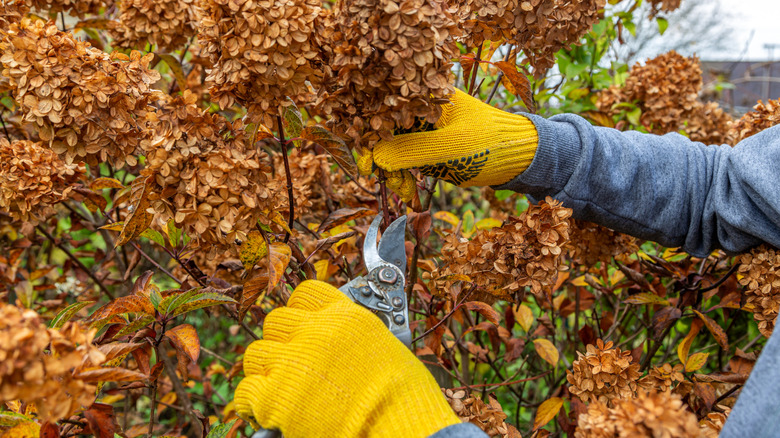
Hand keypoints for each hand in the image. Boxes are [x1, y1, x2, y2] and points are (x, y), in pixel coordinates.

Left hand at [234, 280, 459, 437]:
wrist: (397, 426)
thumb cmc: (402, 396)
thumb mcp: (384, 347)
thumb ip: (352, 336)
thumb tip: (338, 344)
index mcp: (343, 316)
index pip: (305, 294)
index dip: (300, 311)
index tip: (302, 326)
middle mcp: (314, 332)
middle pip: (276, 322)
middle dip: (282, 342)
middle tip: (292, 364)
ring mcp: (291, 363)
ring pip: (256, 354)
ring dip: (266, 370)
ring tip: (280, 388)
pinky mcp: (273, 396)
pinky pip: (246, 391)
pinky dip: (254, 403)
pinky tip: (268, 410)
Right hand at [372, 89, 537, 187]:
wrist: (519, 157)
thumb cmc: (490, 144)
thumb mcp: (449, 148)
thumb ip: (411, 150)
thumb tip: (375, 157)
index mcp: (426, 94)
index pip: (385, 111)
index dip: (370, 138)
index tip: (366, 167)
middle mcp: (421, 107)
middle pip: (385, 132)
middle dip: (383, 161)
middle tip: (388, 185)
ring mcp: (425, 127)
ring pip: (394, 150)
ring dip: (394, 173)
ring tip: (406, 195)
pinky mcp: (430, 145)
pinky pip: (407, 160)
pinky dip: (405, 176)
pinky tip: (410, 193)